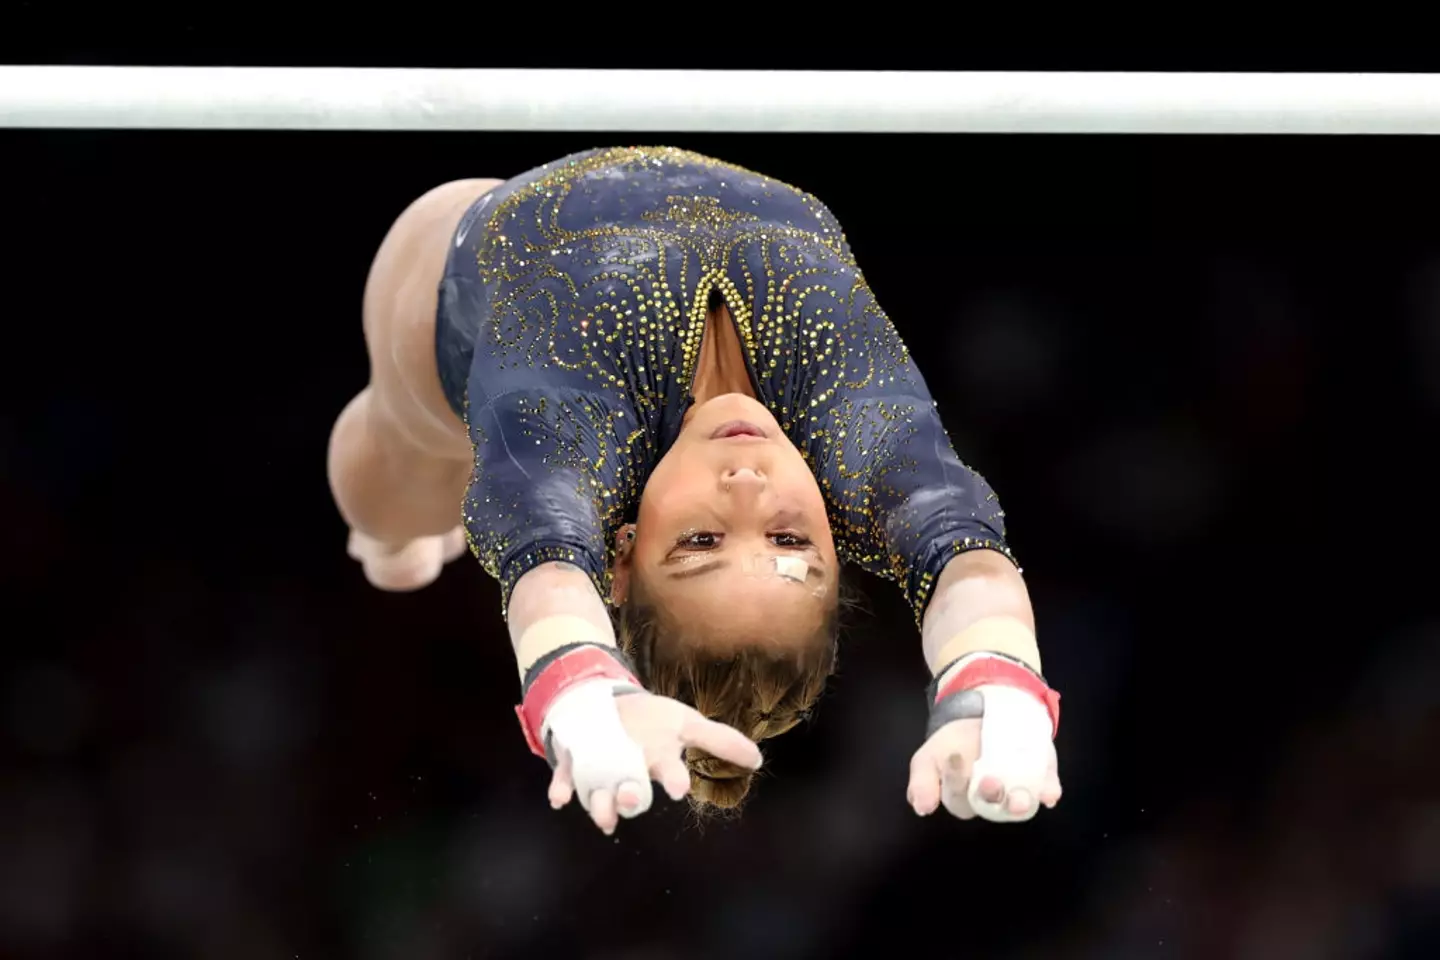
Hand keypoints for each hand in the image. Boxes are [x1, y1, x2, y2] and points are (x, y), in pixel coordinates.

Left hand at [545, 685, 761, 833]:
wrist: (608, 708)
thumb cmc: (652, 722)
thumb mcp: (685, 723)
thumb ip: (720, 740)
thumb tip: (758, 758)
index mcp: (657, 762)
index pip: (670, 773)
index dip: (674, 779)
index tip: (678, 787)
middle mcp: (629, 774)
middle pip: (632, 796)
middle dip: (632, 800)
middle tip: (632, 796)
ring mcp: (599, 771)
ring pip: (599, 798)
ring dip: (600, 806)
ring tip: (603, 810)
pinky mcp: (573, 765)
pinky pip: (565, 782)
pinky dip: (562, 790)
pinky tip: (559, 799)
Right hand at [906, 685, 1061, 821]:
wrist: (984, 713)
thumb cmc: (955, 741)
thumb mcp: (929, 755)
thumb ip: (922, 781)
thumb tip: (921, 808)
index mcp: (963, 796)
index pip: (958, 800)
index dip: (956, 782)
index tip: (955, 756)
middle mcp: (992, 799)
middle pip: (991, 807)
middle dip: (991, 795)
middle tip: (990, 780)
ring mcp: (1017, 790)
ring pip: (1019, 805)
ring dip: (1020, 803)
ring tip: (1021, 797)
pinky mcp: (1041, 779)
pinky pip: (1047, 790)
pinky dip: (1049, 791)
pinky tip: (1049, 793)